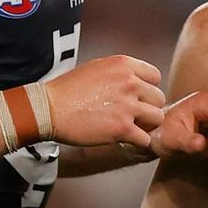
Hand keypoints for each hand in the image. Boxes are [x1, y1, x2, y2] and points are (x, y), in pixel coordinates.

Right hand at [45, 55, 165, 147]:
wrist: (49, 109)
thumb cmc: (68, 89)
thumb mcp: (97, 67)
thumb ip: (120, 73)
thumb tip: (136, 82)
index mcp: (124, 65)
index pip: (155, 77)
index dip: (147, 89)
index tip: (137, 98)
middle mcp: (130, 83)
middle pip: (158, 98)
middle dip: (148, 108)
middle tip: (134, 116)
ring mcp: (128, 106)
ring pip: (157, 118)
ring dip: (146, 125)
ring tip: (132, 128)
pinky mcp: (122, 128)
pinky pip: (146, 139)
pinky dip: (137, 142)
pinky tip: (125, 139)